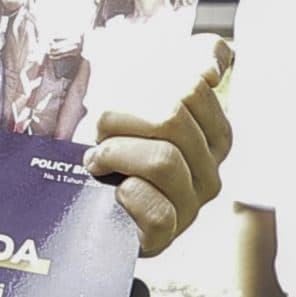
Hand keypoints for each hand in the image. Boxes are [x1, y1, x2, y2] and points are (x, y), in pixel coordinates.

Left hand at [85, 36, 232, 255]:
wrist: (79, 193)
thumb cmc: (117, 137)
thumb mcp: (149, 88)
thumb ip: (194, 60)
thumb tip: (217, 62)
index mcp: (214, 136)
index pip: (193, 90)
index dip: (144, 87)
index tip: (121, 103)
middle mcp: (210, 171)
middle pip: (172, 119)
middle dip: (121, 118)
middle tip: (101, 133)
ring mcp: (191, 205)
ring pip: (162, 160)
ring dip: (115, 151)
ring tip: (99, 159)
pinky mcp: (166, 236)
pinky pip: (157, 210)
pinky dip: (127, 193)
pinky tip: (114, 189)